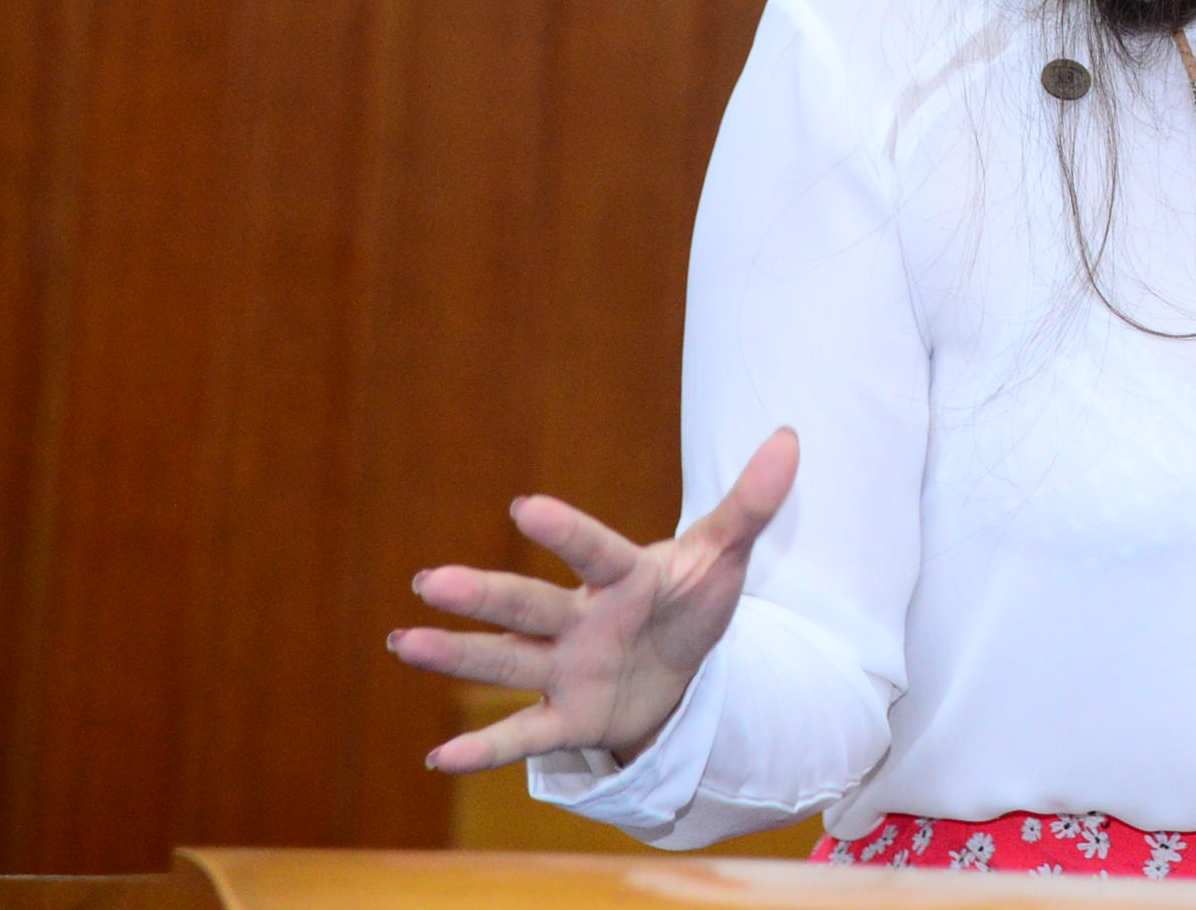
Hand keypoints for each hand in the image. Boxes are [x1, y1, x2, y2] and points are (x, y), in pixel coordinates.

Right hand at [387, 428, 799, 772]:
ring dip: (459, 655)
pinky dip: (485, 748)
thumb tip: (791, 437)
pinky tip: (438, 757)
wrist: (680, 669)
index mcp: (623, 577)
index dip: (568, 532)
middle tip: (427, 580)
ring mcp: (568, 670)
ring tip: (404, 642)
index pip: (596, 551)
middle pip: (529, 606)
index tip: (525, 506)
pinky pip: (523, 734)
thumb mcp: (726, 556)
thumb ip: (751, 502)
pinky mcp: (569, 719)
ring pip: (508, 662)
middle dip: (482, 595)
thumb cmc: (691, 601)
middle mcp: (582, 620)